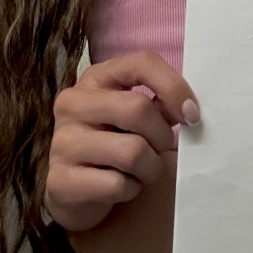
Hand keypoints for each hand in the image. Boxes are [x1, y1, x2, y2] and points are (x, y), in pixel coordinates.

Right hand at [42, 50, 201, 230]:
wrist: (74, 190)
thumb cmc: (114, 142)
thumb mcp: (135, 115)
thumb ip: (160, 104)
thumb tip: (189, 109)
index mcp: (96, 78)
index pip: (141, 62)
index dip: (174, 86)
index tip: (192, 114)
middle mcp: (73, 103)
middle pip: (138, 109)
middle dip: (162, 136)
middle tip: (162, 149)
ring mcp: (63, 142)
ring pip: (132, 152)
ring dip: (150, 168)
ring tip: (141, 170)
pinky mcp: (60, 181)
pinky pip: (117, 185)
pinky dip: (131, 189)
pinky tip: (121, 186)